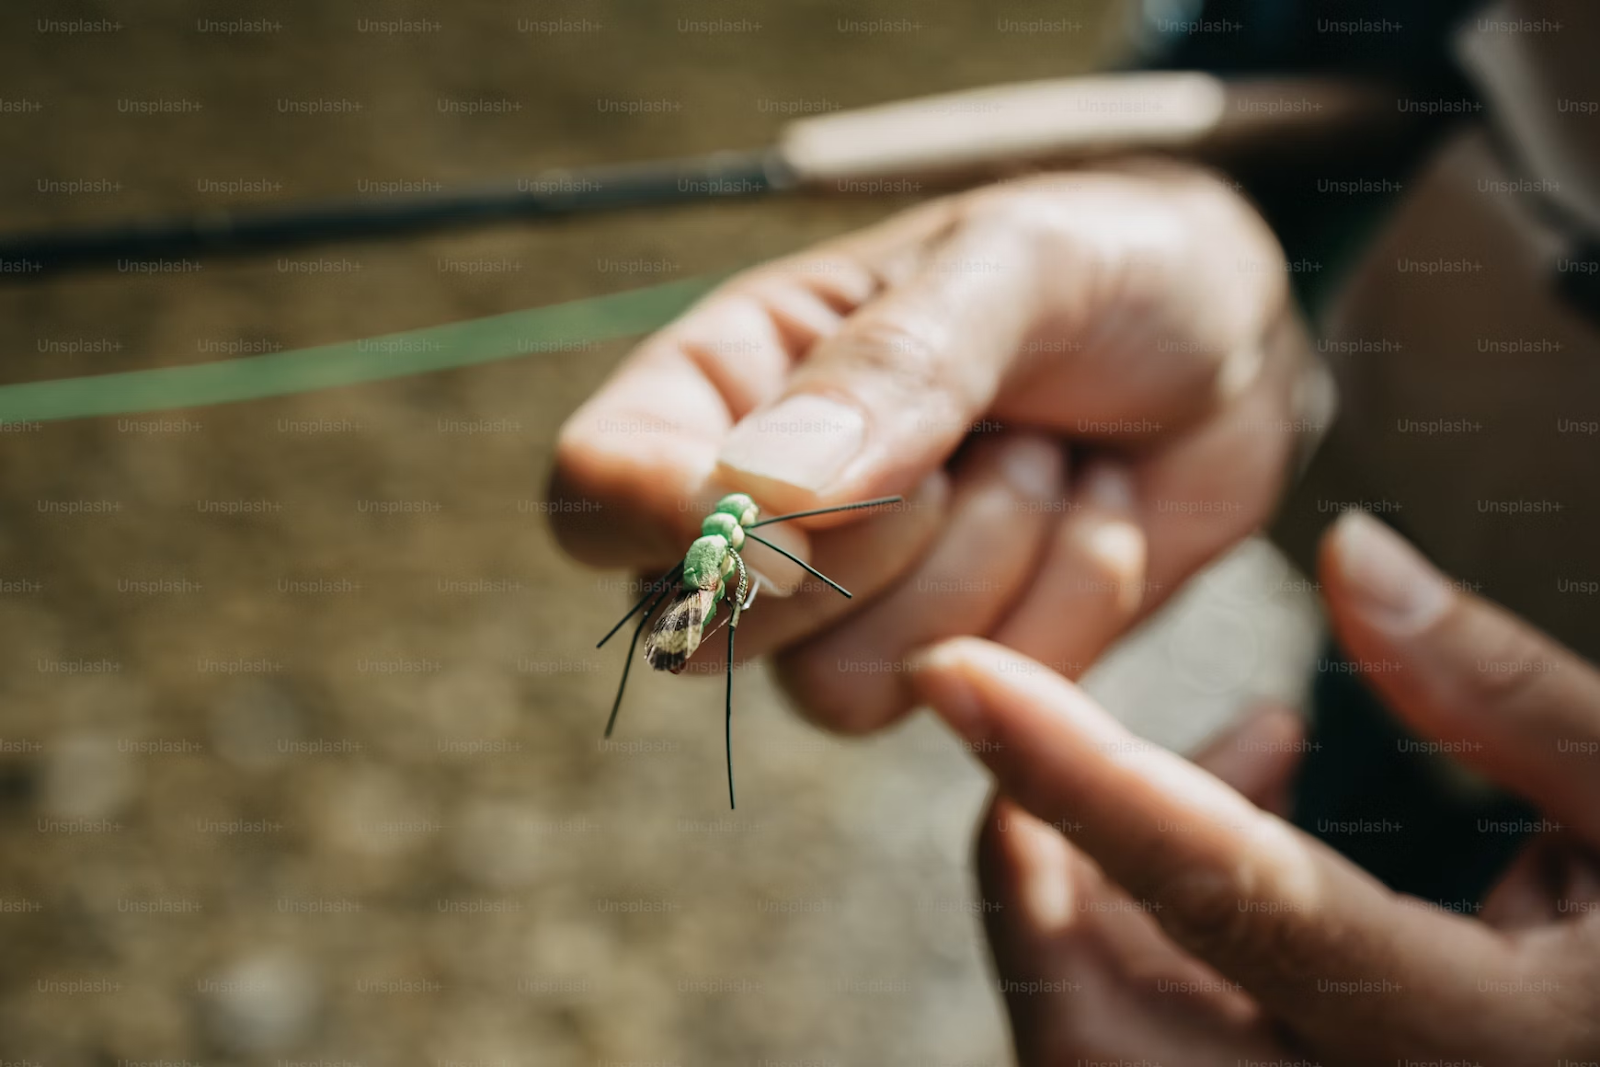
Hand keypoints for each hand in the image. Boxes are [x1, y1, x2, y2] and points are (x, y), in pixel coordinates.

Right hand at [551, 163, 1326, 730]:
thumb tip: (752, 495)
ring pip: (842, 687)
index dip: (658, 519)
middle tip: (972, 441)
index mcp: (734, 380)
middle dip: (864, 550)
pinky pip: (968, 698)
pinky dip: (1058, 608)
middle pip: (707, 628)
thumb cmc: (1108, 265)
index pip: (596, 489)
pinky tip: (1091, 514)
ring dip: (984, 569)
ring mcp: (857, 598)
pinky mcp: (955, 657)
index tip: (773, 507)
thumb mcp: (1014, 268)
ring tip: (1048, 456)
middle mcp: (768, 505)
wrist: (1240, 344)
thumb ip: (890, 369)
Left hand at [907, 510, 1599, 1065]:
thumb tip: (1347, 553)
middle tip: (1130, 719)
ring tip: (1260, 745)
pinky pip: (1152, 1044)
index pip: (1221, 893)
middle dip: (1051, 858)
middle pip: (1093, 1022)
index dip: (1072, 776)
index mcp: (1467, 1045)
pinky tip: (1259, 820)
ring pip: (1098, 1042)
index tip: (957, 674)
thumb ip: (1507, 693)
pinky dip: (1149, 933)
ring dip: (1101, 889)